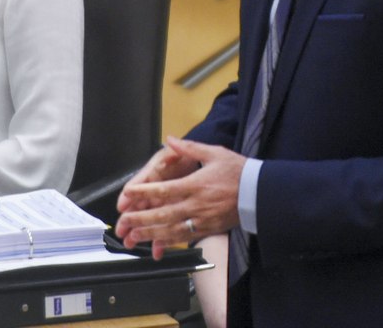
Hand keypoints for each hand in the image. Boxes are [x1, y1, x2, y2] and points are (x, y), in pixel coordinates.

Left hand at [115, 137, 245, 258]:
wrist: (259, 193)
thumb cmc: (238, 171)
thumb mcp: (214, 152)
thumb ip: (189, 147)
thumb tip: (170, 139)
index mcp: (195, 184)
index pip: (164, 189)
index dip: (143, 193)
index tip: (128, 194)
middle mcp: (196, 204)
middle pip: (163, 214)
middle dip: (141, 219)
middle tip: (123, 222)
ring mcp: (201, 219)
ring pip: (171, 230)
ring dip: (150, 234)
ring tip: (133, 237)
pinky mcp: (207, 229)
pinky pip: (184, 238)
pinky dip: (169, 242)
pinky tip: (157, 244)